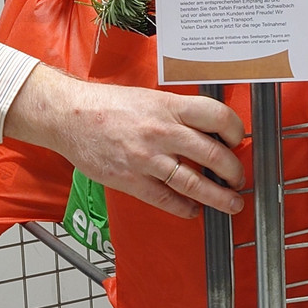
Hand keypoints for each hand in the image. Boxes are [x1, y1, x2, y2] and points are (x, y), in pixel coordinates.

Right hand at [4, 66, 245, 217]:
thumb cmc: (108, 105)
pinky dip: (185, 208)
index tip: (238, 141)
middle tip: (238, 179)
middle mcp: (162, 131)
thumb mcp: (150, 98)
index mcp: (169, 106)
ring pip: (195, 183)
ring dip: (219, 197)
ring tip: (230, 204)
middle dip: (234, 172)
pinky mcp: (131, 180)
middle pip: (214, 154)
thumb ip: (177, 113)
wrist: (69, 116)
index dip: (236, 131)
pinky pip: (167, 200)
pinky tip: (193, 210)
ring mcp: (147, 158)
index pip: (218, 116)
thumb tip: (208, 130)